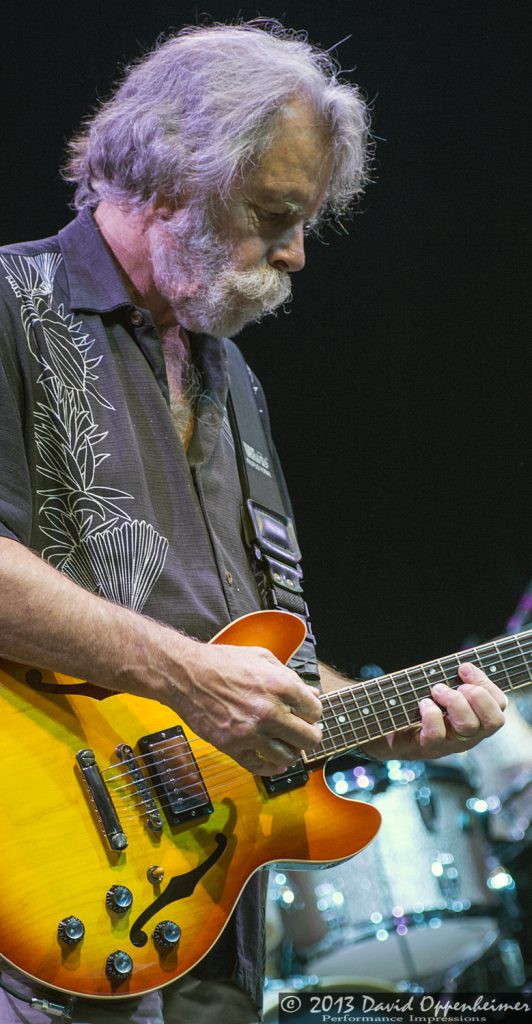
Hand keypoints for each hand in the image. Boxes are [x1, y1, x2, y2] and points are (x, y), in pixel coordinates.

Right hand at [161, 639, 322, 775]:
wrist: (186, 675)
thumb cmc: (223, 662)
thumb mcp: (262, 658)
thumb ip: (290, 676)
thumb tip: (312, 694)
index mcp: (280, 687)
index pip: (315, 711)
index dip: (312, 713)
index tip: (306, 714)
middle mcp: (269, 712)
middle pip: (309, 739)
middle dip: (310, 736)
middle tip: (304, 734)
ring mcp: (250, 732)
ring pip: (288, 757)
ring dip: (292, 753)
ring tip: (287, 746)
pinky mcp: (232, 746)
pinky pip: (260, 767)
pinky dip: (271, 767)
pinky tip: (275, 762)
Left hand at [360, 662, 506, 760]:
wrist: (380, 726)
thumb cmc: (412, 703)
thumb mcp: (438, 690)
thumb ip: (454, 680)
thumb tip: (465, 666)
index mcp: (474, 719)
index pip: (499, 706)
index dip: (487, 684)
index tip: (463, 668)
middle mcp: (466, 735)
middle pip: (493, 721)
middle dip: (479, 696)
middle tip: (459, 685)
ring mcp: (447, 744)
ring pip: (468, 727)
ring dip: (455, 701)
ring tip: (436, 689)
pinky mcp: (424, 747)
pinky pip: (437, 735)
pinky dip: (432, 715)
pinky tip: (423, 704)